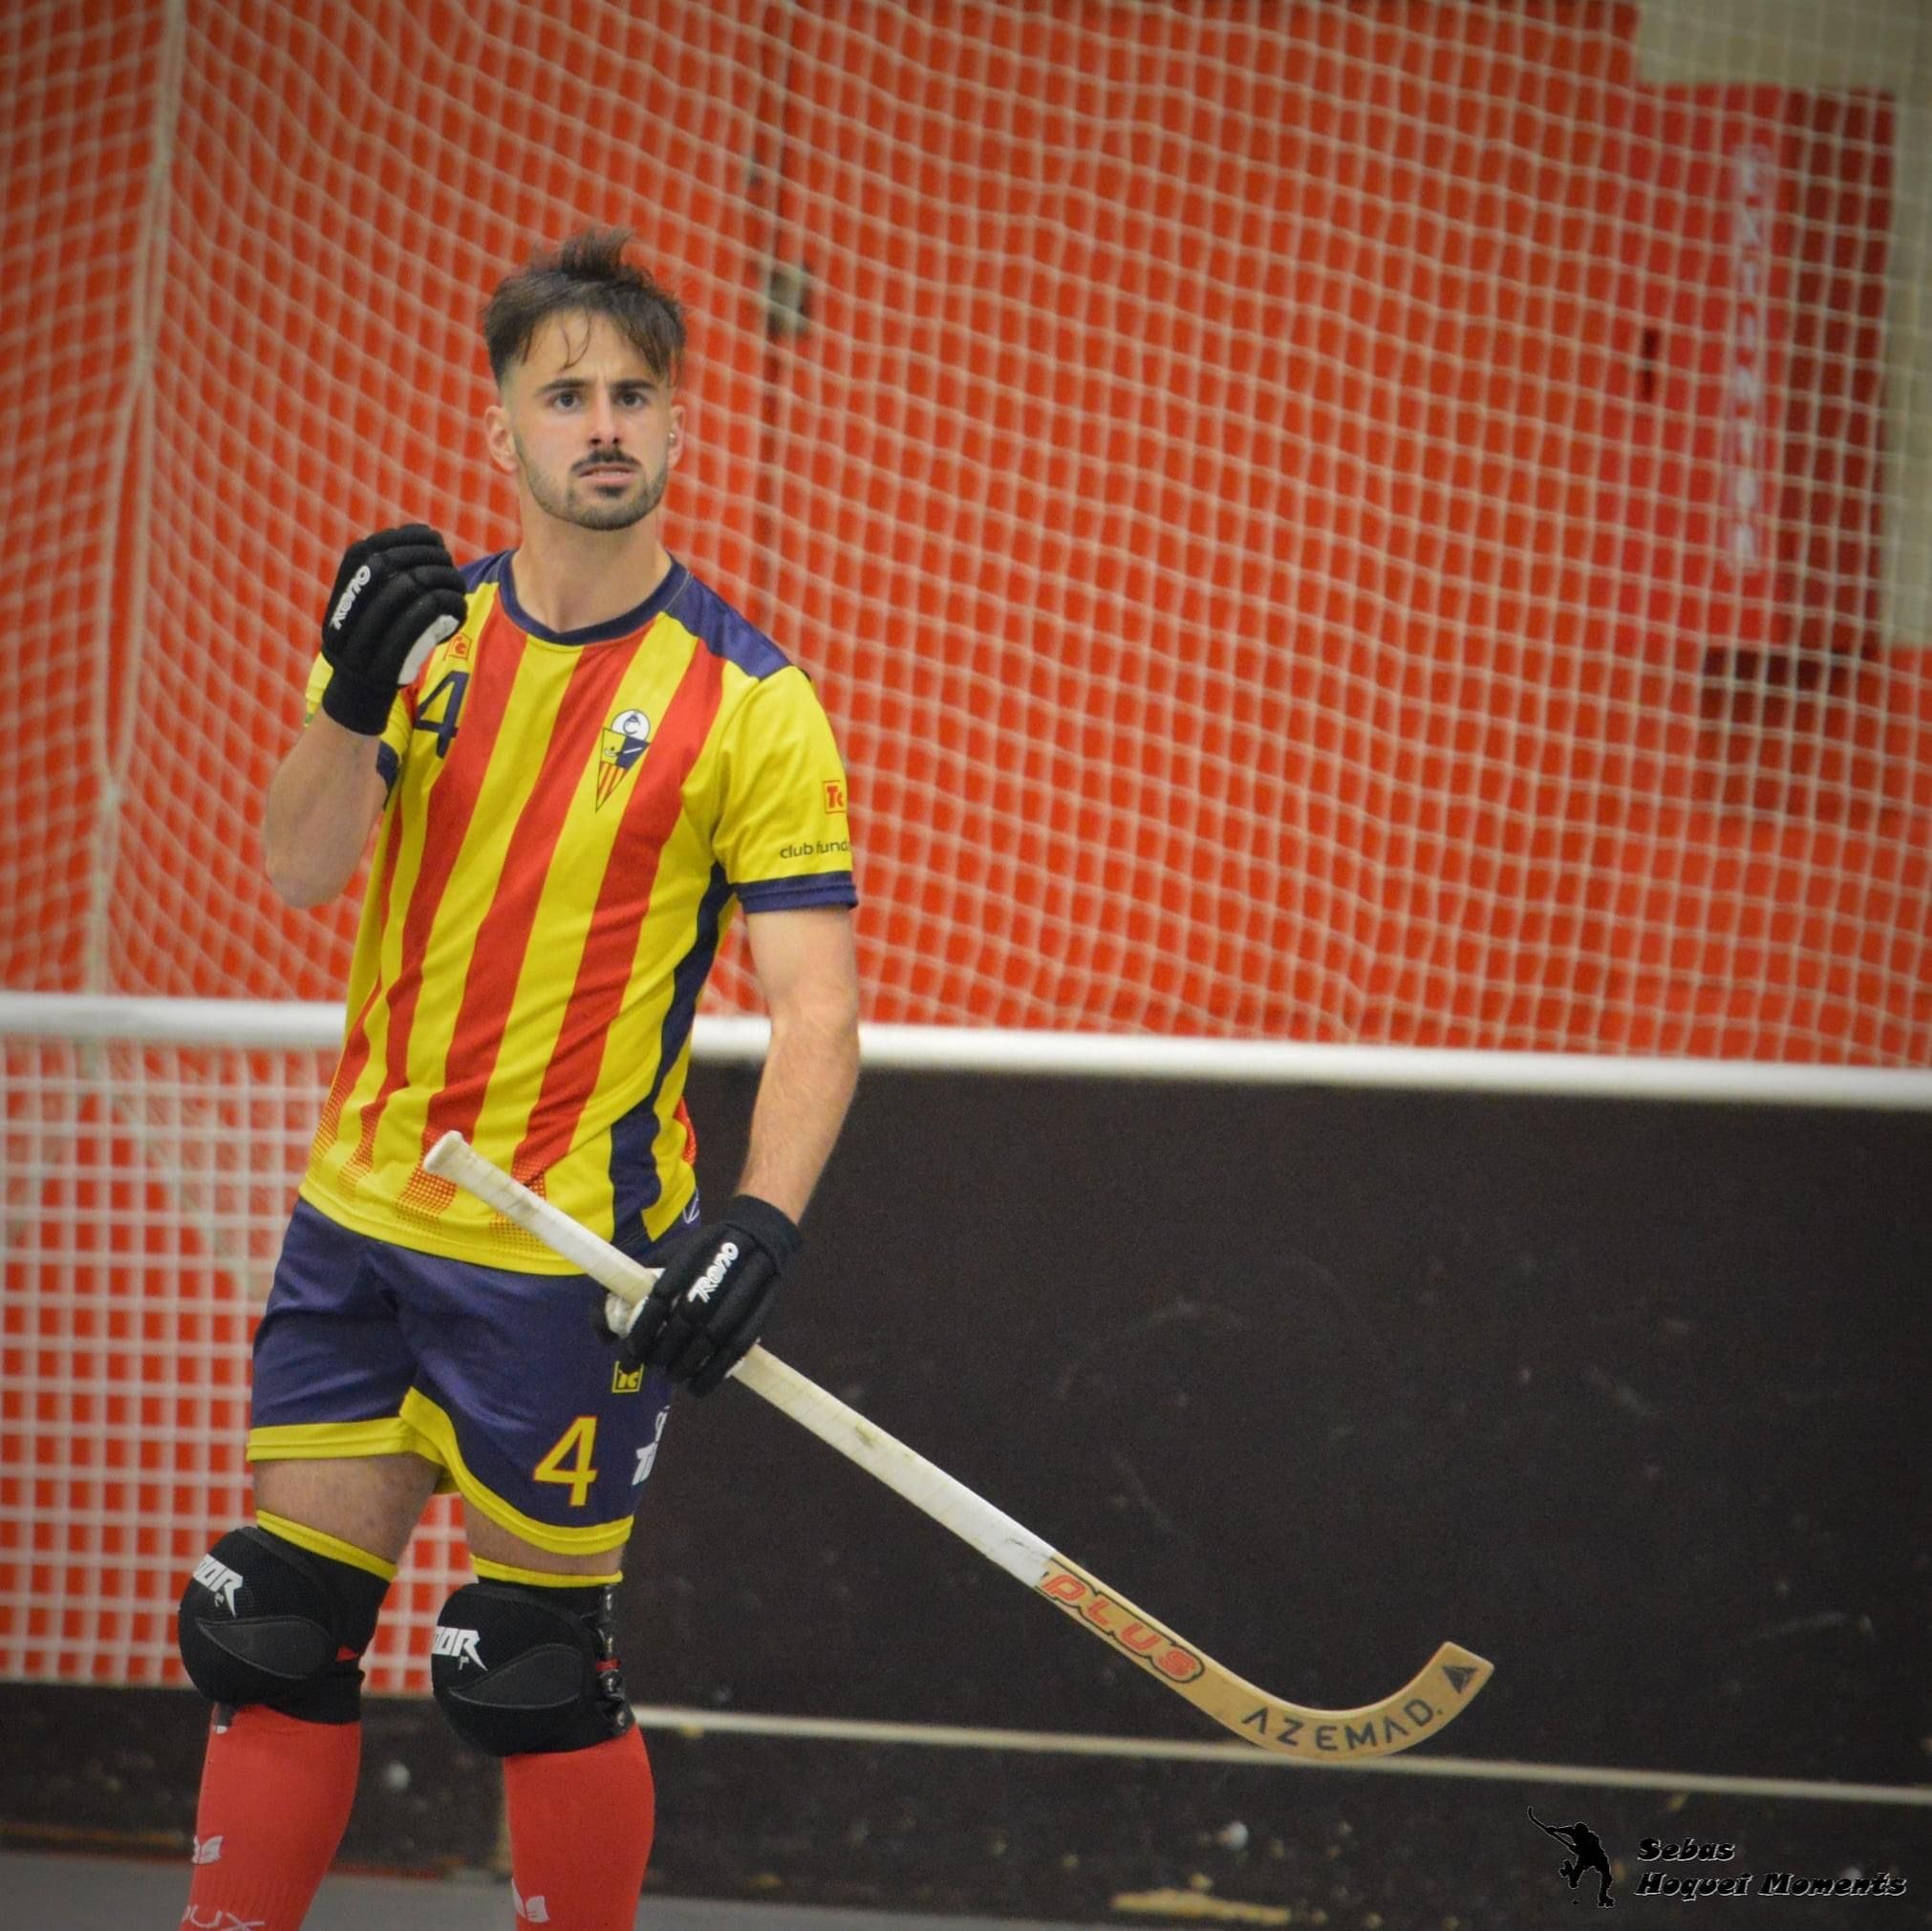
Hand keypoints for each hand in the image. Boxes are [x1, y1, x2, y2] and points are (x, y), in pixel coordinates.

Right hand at [318, 525, 468, 733]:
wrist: (356, 687)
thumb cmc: (371, 636)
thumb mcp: (366, 596)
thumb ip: (386, 567)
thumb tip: (426, 537)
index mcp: (344, 582)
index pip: (379, 545)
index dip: (414, 538)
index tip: (436, 543)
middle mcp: (349, 601)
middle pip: (396, 562)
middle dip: (432, 559)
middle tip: (451, 568)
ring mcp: (364, 629)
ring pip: (411, 586)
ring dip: (444, 582)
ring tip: (457, 589)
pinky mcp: (386, 655)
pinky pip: (422, 620)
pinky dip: (446, 608)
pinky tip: (457, 611)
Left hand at [617, 1196, 799, 1395]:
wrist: (761, 1236)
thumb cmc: (701, 1253)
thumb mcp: (666, 1256)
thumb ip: (630, 1287)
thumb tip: (604, 1336)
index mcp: (691, 1250)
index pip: (661, 1294)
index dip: (642, 1329)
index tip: (629, 1354)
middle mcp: (720, 1265)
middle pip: (686, 1318)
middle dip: (663, 1350)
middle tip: (650, 1366)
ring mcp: (747, 1286)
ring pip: (713, 1335)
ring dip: (687, 1364)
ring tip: (672, 1376)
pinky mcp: (765, 1307)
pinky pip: (739, 1348)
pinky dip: (716, 1373)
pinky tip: (698, 1386)